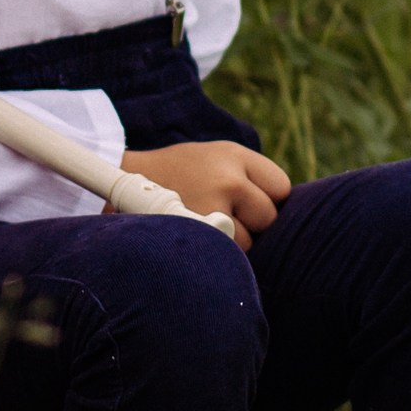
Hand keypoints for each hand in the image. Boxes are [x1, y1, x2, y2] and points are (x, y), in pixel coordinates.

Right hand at [124, 140, 290, 240]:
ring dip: (231, 242)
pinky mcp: (194, 231)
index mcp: (233, 155)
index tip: (248, 205)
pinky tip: (197, 240)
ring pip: (247, 242)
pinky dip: (216, 254)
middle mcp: (226, 177)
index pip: (280, 188)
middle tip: (221, 216)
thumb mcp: (215, 158)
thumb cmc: (178, 175)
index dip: (268, 201)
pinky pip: (225, 255)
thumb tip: (287, 218)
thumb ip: (249, 179)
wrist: (122, 178)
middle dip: (251, 224)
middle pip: (268, 217)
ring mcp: (210, 206)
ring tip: (202, 225)